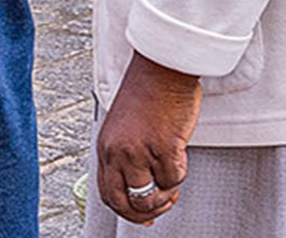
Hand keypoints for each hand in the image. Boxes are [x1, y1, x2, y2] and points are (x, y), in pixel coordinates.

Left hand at [96, 52, 201, 225]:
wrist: (162, 69)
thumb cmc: (148, 94)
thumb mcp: (124, 127)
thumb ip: (126, 156)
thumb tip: (140, 190)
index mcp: (105, 146)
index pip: (108, 193)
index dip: (126, 211)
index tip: (144, 216)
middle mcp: (117, 152)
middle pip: (124, 203)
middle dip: (146, 213)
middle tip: (163, 205)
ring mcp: (138, 152)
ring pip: (151, 197)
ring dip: (166, 195)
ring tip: (172, 174)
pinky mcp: (162, 148)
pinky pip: (174, 179)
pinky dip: (180, 172)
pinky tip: (178, 151)